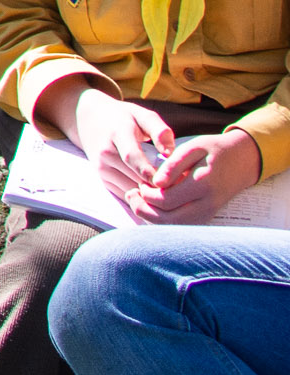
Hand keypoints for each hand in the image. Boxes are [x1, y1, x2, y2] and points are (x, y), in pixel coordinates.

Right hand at [57, 87, 177, 199]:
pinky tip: (156, 192)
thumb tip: (170, 152)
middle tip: (183, 188)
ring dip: (152, 195)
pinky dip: (143, 197)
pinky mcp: (103, 180)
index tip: (174, 179)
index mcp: (117, 134)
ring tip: (172, 191)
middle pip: (135, 178)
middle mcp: (105, 153)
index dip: (153, 172)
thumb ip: (159, 129)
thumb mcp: (141, 115)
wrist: (87, 120)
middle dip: (160, 187)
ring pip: (132, 191)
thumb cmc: (122, 117)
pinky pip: (126, 196)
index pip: (133, 157)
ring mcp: (102, 168)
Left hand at [130, 128, 266, 224]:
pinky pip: (184, 226)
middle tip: (132, 195)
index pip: (166, 200)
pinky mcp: (208, 216)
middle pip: (170, 220)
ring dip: (154, 219)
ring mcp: (209, 213)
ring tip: (139, 202)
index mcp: (202, 184)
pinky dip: (166, 221)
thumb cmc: (214, 150)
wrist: (243, 160)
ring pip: (177, 227)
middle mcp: (207, 203)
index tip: (139, 183)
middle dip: (145, 210)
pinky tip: (154, 208)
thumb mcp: (193, 147)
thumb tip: (156, 182)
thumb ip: (173, 164)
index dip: (146, 195)